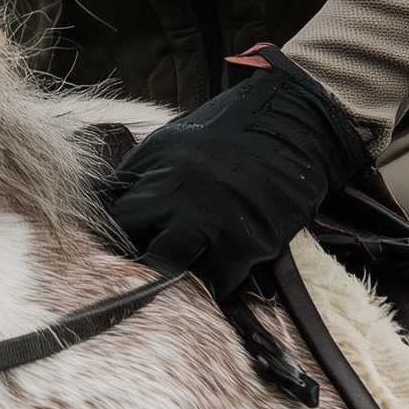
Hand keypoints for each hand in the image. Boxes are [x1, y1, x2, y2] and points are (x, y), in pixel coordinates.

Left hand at [106, 45, 368, 297]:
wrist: (294, 124)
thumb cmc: (235, 130)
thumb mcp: (178, 137)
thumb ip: (146, 169)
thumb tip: (116, 200)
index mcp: (158, 160)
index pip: (115, 206)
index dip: (116, 226)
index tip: (123, 237)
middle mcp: (178, 189)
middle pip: (131, 236)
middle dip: (132, 250)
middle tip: (143, 261)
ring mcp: (211, 217)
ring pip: (167, 264)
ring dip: (167, 274)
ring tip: (173, 277)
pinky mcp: (245, 241)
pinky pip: (214, 281)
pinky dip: (210, 284)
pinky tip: (212, 275)